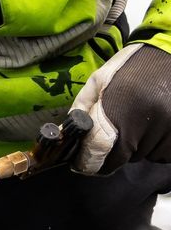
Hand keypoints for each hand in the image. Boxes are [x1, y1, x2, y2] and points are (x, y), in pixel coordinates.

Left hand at [71, 43, 170, 174]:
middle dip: (116, 149)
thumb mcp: (98, 81)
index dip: (88, 161)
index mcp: (119, 109)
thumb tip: (68, 139)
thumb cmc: (132, 67)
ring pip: (144, 155)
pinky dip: (158, 144)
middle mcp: (145, 123)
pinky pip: (163, 153)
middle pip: (121, 157)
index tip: (85, 162)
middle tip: (121, 127)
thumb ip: (81, 110)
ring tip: (143, 118)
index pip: (97, 153)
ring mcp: (168, 130)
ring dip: (140, 145)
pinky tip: (158, 123)